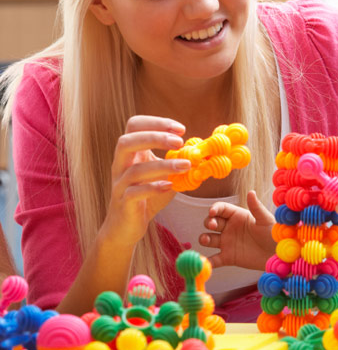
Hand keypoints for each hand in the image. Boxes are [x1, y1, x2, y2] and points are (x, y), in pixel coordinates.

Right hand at [100, 115, 190, 247]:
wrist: (126, 226)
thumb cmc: (147, 196)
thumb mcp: (164, 175)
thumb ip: (179, 163)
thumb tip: (204, 153)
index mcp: (130, 153)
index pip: (134, 126)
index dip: (157, 123)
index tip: (180, 129)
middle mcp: (120, 165)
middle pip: (126, 142)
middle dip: (155, 138)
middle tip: (179, 142)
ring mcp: (119, 184)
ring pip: (134, 170)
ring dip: (162, 165)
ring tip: (185, 165)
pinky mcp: (124, 203)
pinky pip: (134, 193)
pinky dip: (153, 188)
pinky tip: (169, 186)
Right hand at [199, 191, 275, 269]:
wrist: (277, 254)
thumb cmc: (273, 233)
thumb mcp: (265, 220)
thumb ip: (256, 207)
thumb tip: (251, 192)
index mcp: (237, 215)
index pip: (221, 208)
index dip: (215, 208)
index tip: (212, 212)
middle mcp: (229, 228)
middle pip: (212, 222)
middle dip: (208, 222)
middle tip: (212, 225)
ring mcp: (227, 242)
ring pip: (209, 239)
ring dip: (204, 238)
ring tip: (206, 240)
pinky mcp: (228, 257)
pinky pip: (214, 259)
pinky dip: (207, 262)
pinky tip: (204, 263)